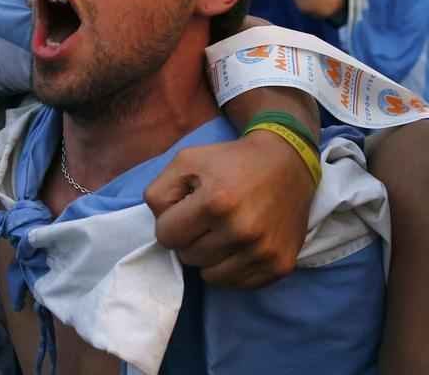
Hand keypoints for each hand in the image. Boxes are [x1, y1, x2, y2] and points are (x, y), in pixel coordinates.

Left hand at [145, 130, 313, 287]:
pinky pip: (237, 284)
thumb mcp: (184, 161)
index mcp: (215, 202)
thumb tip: (161, 227)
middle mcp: (242, 231)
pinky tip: (237, 245)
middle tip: (206, 219)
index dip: (170, 222)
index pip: (166, 237)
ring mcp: (263, 251)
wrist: (286, 164)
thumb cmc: (229, 162)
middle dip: (189, 239)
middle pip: (187, 257)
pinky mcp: (280, 265)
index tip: (185, 210)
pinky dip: (230, 268)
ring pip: (210, 276)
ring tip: (221, 232)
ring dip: (208, 256)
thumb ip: (159, 193)